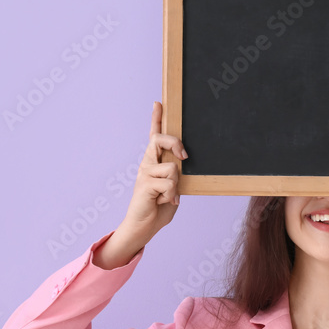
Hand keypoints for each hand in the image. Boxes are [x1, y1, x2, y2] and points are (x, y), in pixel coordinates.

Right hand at [95, 102, 186, 268]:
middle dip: (174, 143)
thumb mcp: (173, 186)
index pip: (154, 136)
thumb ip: (175, 173)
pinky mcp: (145, 184)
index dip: (156, 119)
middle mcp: (147, 163)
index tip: (158, 103)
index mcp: (155, 162)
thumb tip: (181, 162)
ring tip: (169, 195)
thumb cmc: (159, 206)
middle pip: (159, 139)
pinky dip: (172, 195)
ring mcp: (144, 172)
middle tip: (184, 156)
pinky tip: (165, 201)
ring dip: (176, 185)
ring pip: (171, 168)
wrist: (144, 226)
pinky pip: (169, 184)